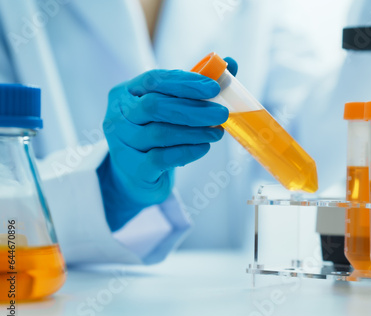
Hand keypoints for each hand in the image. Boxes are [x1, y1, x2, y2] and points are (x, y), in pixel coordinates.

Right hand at [98, 58, 236, 230]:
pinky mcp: (133, 168)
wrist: (133, 175)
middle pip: (155, 106)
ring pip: (160, 133)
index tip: (214, 88)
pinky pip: (162, 158)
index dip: (185, 83)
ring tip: (217, 132)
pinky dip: (188, 151)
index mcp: (125, 92)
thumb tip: (231, 63)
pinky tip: (204, 147)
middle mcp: (118, 115)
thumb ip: (196, 86)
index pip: (154, 80)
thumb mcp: (170, 106)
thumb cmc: (154, 132)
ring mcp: (122, 143)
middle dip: (193, 109)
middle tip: (222, 113)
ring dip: (195, 132)